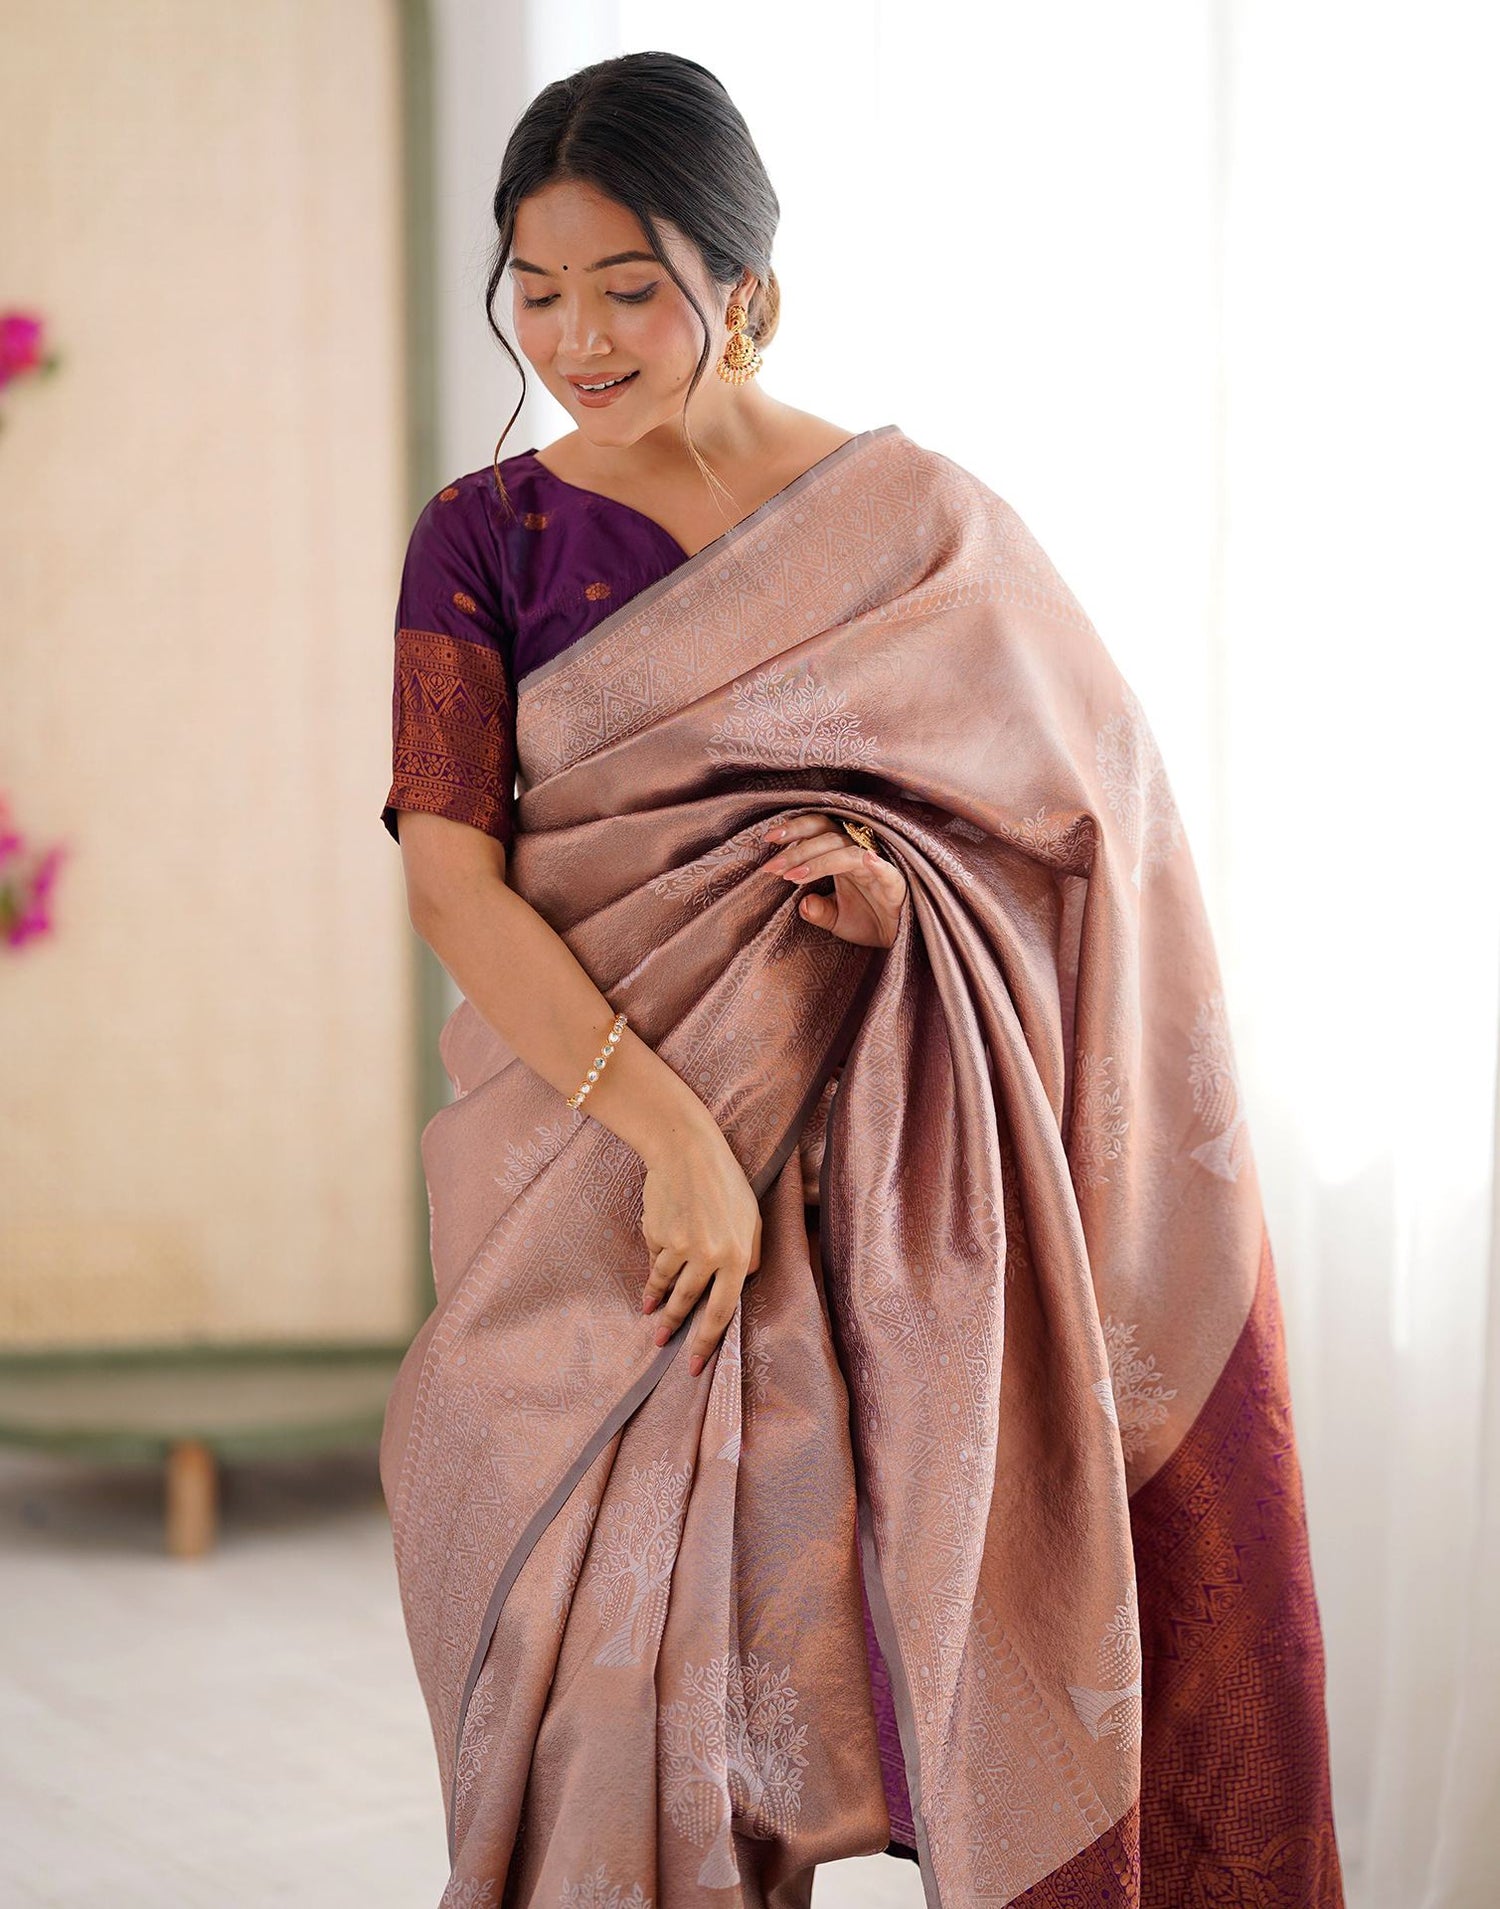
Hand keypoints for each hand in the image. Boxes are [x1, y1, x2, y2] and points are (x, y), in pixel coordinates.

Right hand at [639, 1116, 762, 1378]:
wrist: (687, 1151)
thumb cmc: (725, 1183)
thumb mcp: (751, 1217)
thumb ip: (750, 1253)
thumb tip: (742, 1283)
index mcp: (737, 1256)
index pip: (722, 1311)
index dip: (707, 1342)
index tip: (694, 1365)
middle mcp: (708, 1256)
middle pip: (688, 1304)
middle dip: (673, 1328)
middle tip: (662, 1347)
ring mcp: (680, 1246)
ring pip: (666, 1286)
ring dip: (657, 1304)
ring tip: (650, 1315)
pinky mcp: (657, 1235)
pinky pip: (655, 1260)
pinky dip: (653, 1271)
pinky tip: (650, 1281)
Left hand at [762, 813, 907, 948]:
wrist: (900, 939)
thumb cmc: (871, 921)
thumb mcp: (836, 920)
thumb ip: (818, 911)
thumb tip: (802, 904)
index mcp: (841, 856)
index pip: (817, 830)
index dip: (794, 830)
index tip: (767, 839)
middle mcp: (857, 854)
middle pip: (827, 834)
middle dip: (797, 846)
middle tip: (771, 865)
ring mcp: (877, 867)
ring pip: (846, 851)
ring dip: (817, 861)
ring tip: (792, 876)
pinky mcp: (895, 883)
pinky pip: (885, 869)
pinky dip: (876, 864)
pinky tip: (865, 862)